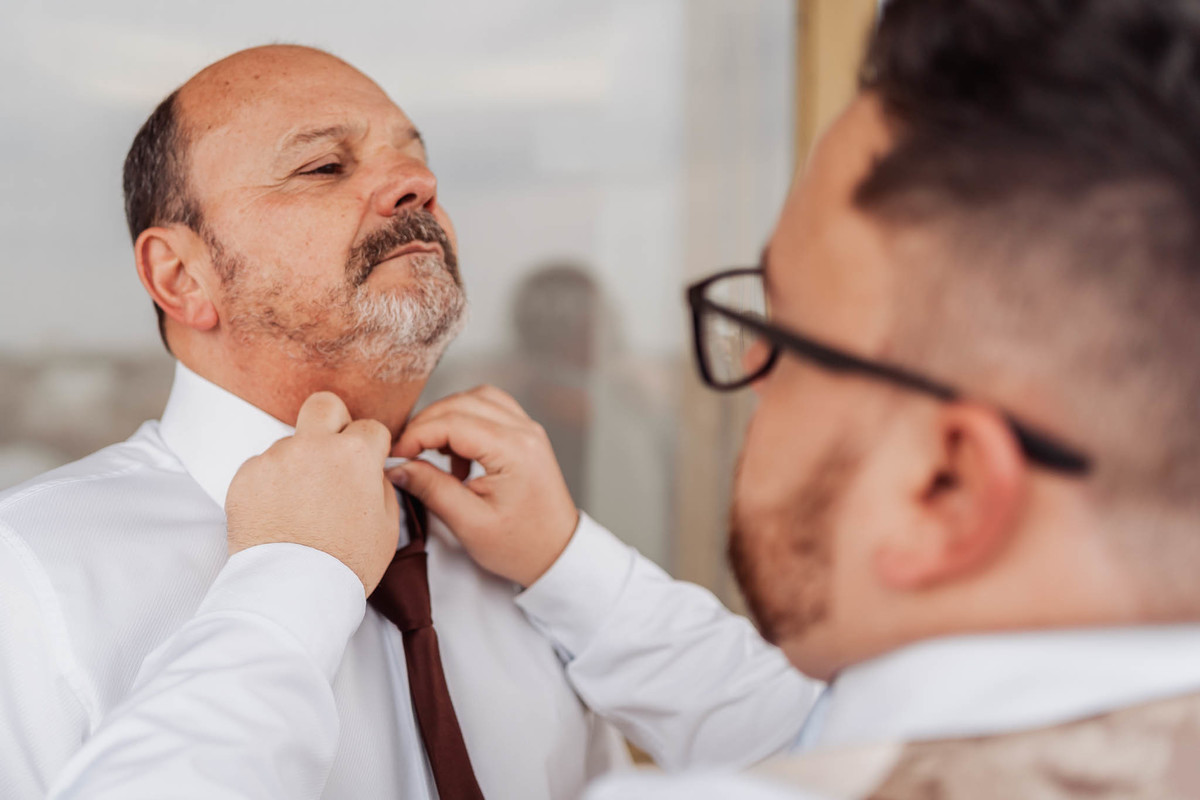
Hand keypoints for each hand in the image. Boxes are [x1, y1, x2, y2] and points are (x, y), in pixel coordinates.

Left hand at [225, 392, 399, 594]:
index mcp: (355, 454)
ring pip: (290, 443)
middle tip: (333, 451)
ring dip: (298, 464)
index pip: (370, 427)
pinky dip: (270, 485)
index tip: (366, 463)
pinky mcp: (245, 476)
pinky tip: (278, 514)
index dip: (372, 447)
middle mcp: (313, 446)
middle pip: (324, 405)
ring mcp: (275, 458)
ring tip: (300, 506)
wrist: (293, 591)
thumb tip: (370, 469)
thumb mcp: (387, 523)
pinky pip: (262, 468)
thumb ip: (379, 483)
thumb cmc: (345, 563)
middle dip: (333, 421)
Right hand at [389, 386, 578, 587]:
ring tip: (433, 453)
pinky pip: (489, 410)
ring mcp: (528, 429)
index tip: (396, 455)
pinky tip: (458, 456)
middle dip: (427, 423)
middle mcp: (525, 431)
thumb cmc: (520, 545)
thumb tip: (397, 467)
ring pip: (476, 399)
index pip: (453, 422)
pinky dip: (466, 422)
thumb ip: (432, 489)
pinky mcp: (525, 435)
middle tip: (406, 452)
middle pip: (462, 402)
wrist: (557, 553)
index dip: (417, 434)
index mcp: (514, 450)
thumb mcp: (469, 523)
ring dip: (447, 418)